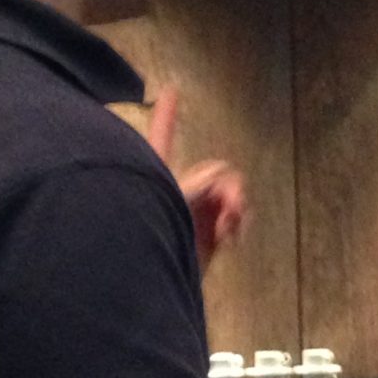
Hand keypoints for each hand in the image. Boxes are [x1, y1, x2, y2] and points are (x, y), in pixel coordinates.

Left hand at [148, 85, 247, 266]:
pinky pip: (234, 216)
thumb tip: (218, 179)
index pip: (159, 140)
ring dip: (235, 204)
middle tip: (231, 208)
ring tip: (231, 226)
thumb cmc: (139, 244)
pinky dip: (238, 221)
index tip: (171, 90)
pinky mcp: (207, 236)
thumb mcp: (163, 203)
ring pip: (227, 192)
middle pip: (212, 171)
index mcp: (152, 179)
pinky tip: (233, 234)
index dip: (167, 115)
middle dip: (226, 185)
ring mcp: (191, 215)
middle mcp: (173, 194)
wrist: (149, 288)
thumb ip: (192, 186)